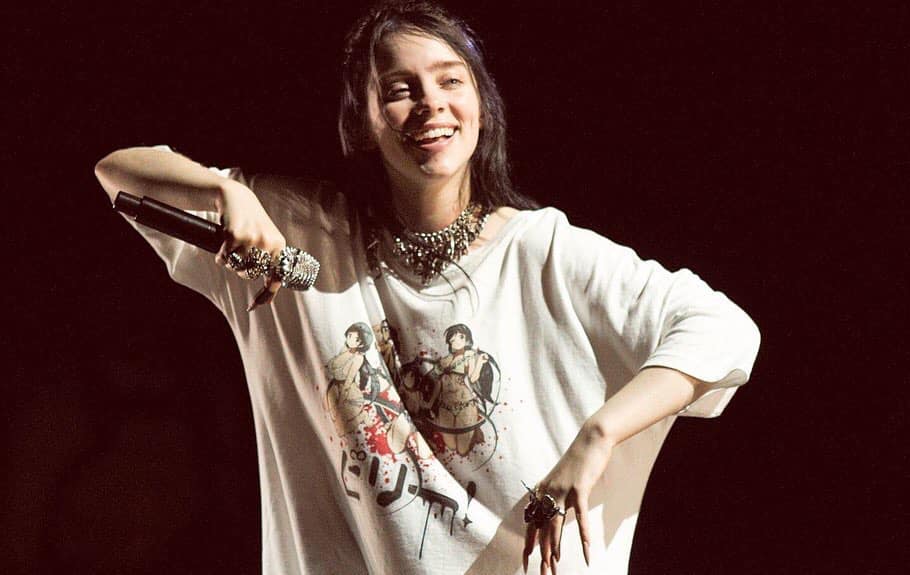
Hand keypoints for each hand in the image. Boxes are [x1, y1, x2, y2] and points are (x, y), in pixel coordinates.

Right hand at [213, 179, 285, 308]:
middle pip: (250, 275)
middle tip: (240, 256)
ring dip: (231, 262)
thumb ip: (270, 260)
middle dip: (241, 270)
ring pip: (236, 268)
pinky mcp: (234, 236)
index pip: (276, 277)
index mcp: (279, 245)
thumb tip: (269, 288)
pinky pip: (224, 259)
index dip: (266, 294)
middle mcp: (268, 243)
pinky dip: (220, 256)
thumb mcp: (267, 238)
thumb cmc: (252, 222)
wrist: (237, 198)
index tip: (254, 306)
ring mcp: (252, 239)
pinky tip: (223, 246)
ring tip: (233, 248)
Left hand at [522, 424, 613, 573]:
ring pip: (555, 526)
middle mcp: (548, 492)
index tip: (526, 559)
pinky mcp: (579, 489)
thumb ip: (555, 495)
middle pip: (542, 529)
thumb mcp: (561, 479)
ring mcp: (563, 491)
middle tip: (542, 572)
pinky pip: (581, 517)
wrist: (590, 440)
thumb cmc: (579, 460)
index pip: (532, 522)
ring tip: (555, 567)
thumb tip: (552, 511)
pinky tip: (587, 550)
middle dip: (541, 553)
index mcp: (542, 491)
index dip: (529, 542)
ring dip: (555, 549)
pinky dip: (584, 535)